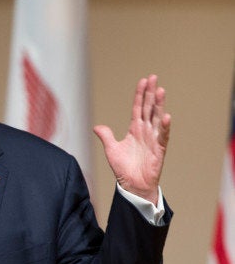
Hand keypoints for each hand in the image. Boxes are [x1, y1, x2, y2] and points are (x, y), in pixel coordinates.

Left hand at [93, 75, 170, 204]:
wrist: (132, 185)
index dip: (140, 95)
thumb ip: (106, 136)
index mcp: (135, 129)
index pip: (138, 107)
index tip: (143, 81)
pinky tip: (167, 117)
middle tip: (154, 77)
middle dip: (151, 93)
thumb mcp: (111, 149)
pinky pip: (162, 137)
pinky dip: (165, 127)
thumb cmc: (124, 168)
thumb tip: (97, 126)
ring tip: (161, 91)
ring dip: (159, 105)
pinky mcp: (159, 150)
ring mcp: (153, 139)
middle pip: (149, 108)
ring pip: (157, 118)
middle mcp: (145, 131)